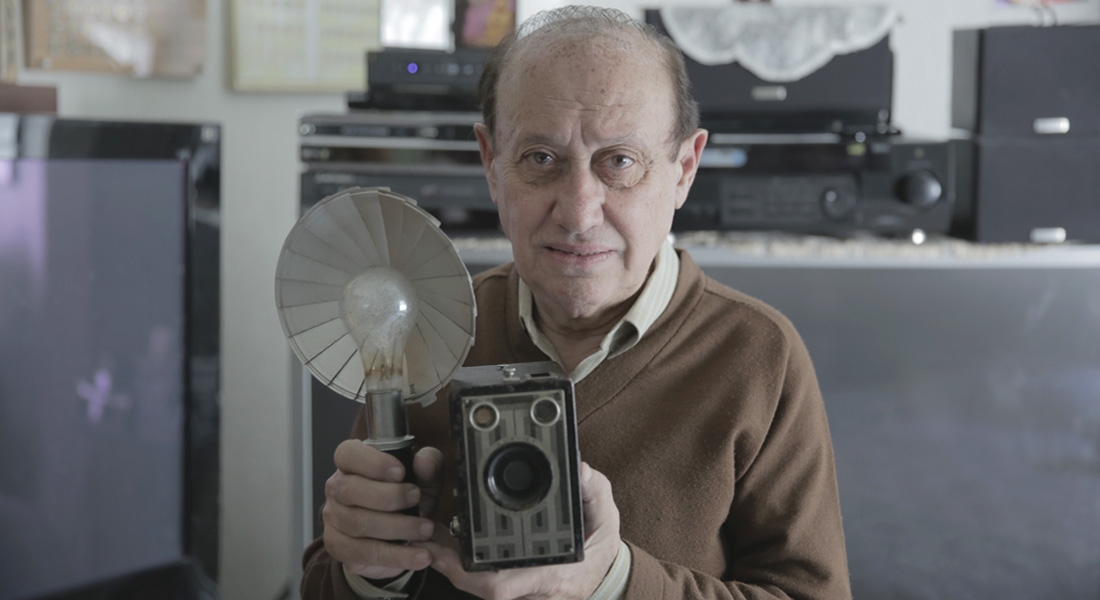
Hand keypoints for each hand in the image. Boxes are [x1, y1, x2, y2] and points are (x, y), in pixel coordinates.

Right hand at [322, 442, 443, 579]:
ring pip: (358, 523)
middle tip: (416, 498)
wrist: (401, 536)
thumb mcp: (424, 479)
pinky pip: (365, 553)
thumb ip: (429, 466)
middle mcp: (338, 489)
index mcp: (352, 464)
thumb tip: (424, 460)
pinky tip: (419, 555)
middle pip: (351, 489)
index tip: (400, 472)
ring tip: (425, 529)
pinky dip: (397, 555)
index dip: (373, 462)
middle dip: (389, 496)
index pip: (348, 454)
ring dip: (398, 527)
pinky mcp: (340, 548)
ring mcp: (335, 519)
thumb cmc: (406, 499)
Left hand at [416, 462, 620, 599]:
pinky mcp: (511, 582)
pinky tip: (441, 541)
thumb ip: (594, 491)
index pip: (504, 583)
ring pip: (475, 581)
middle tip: (423, 538)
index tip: (449, 555)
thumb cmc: (601, 548)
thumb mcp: (606, 517)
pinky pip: (480, 576)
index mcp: (550, 573)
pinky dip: (458, 560)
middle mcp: (529, 585)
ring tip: (425, 534)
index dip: (471, 573)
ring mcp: (519, 587)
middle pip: (479, 583)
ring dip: (447, 560)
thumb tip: (580, 470)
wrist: (604, 576)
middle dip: (448, 563)